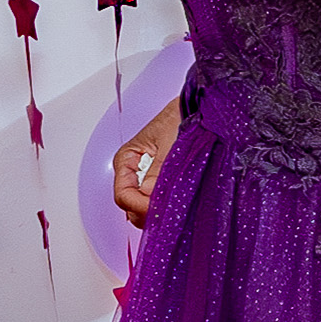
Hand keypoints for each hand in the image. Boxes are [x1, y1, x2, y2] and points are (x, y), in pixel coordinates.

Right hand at [112, 99, 179, 225]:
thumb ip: (159, 174)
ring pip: (142, 209)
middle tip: (169, 211)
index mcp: (126, 159)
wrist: (197, 108)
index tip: (160, 208)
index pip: (123, 196)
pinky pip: (155, 202)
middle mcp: (132, 171)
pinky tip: (178, 203)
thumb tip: (151, 199)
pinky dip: (164, 207)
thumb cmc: (182, 118)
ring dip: (157, 211)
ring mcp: (145, 177)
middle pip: (131, 207)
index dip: (141, 207)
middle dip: (148, 213)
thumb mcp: (170, 146)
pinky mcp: (160, 181)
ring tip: (175, 206)